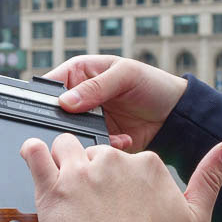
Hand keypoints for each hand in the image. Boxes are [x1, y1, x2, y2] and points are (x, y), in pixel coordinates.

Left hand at [21, 134, 221, 221]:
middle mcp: (114, 162)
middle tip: (94, 207)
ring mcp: (81, 173)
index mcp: (147, 165)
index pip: (128, 158)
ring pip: (66, 148)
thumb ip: (211, 177)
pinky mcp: (53, 188)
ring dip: (64, 162)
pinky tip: (35, 158)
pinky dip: (32, 153)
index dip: (121, 180)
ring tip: (68, 190)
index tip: (120, 203)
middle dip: (94, 173)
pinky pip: (35, 154)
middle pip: (96, 153)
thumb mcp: (197, 217)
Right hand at [44, 55, 187, 151]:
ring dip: (88, 137)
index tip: (57, 109)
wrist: (175, 115)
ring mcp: (88, 121)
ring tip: (111, 132)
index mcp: (79, 74)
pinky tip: (123, 139)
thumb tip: (66, 102)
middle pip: (57, 114)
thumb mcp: (125, 76)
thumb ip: (95, 87)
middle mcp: (79, 98)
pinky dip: (105, 147)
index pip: (51, 86)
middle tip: (87, 124)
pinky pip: (90, 147)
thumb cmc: (153, 85)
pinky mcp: (98, 139)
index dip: (47, 98)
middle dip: (69, 123)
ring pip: (72, 135)